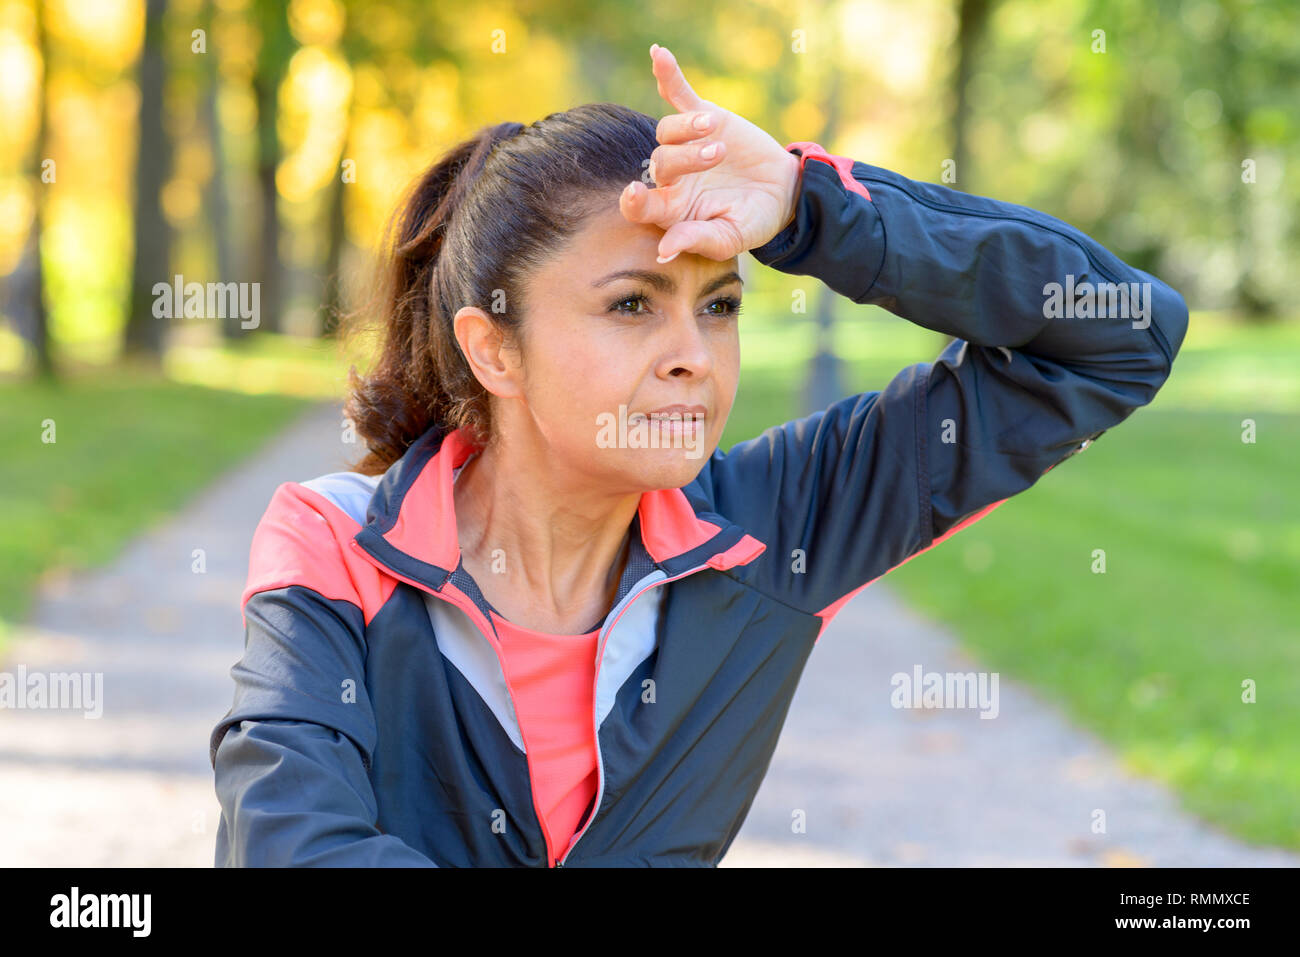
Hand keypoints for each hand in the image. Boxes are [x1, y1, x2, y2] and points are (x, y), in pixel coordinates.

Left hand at [619, 43, 801, 262]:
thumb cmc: (752, 223)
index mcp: (673, 210)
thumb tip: (664, 252)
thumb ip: (698, 241)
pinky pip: (677, 95)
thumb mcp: (730, 239)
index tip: (635, 192)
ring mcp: (685, 145)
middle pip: (660, 162)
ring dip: (688, 129)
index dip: (633, 201)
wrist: (783, 194)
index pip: (641, 207)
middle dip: (687, 158)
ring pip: (666, 131)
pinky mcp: (703, 118)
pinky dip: (668, 75)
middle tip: (718, 156)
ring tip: (716, 133)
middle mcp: (672, 178)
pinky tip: (659, 54)